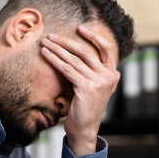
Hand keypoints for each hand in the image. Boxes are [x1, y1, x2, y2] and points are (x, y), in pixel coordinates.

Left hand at [40, 25, 119, 155]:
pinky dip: (54, 60)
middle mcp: (108, 76)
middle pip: (86, 51)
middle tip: (52, 35)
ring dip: (57, 49)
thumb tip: (78, 52)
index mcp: (113, 75)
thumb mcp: (94, 87)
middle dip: (66, 41)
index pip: (107, 49)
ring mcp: (99, 82)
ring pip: (74, 59)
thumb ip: (92, 71)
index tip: (80, 28)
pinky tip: (45, 54)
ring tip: (45, 43)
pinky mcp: (86, 87)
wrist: (85, 129)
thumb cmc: (85, 108)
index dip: (94, 36)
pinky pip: (67, 69)